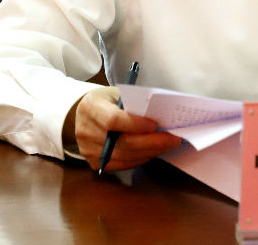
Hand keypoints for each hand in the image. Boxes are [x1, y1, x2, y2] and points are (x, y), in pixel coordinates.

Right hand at [66, 87, 181, 172]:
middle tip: (173, 138)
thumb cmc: (107, 101)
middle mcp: (86, 131)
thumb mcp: (117, 93)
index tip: (155, 124)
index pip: (113, 120)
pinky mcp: (95, 163)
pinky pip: (123, 165)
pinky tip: (154, 151)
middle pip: (123, 143)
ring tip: (169, 144)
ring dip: (151, 152)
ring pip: (126, 156)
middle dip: (152, 142)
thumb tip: (161, 114)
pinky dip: (141, 158)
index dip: (136, 124)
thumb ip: (134, 102)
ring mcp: (88, 150)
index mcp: (91, 108)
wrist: (84, 114)